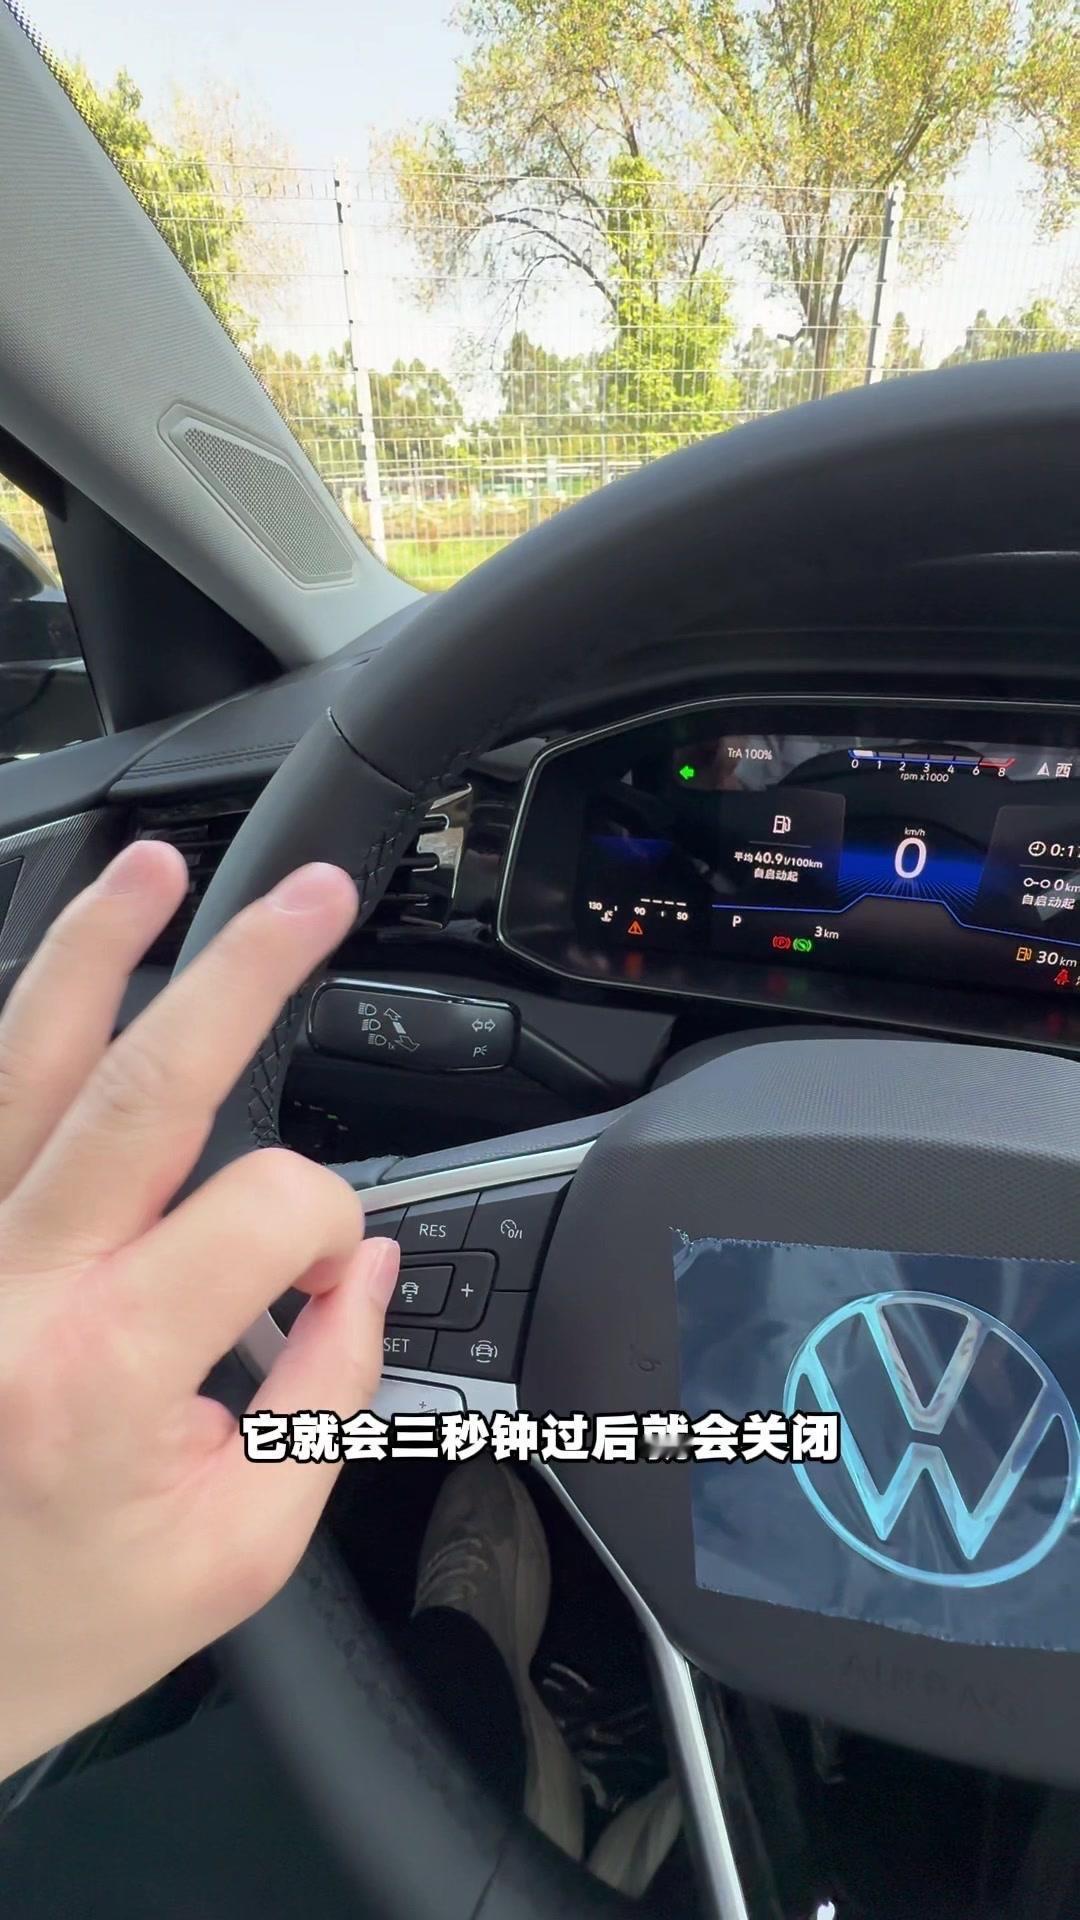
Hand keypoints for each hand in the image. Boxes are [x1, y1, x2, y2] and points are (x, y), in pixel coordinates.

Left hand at [0, 844, 399, 1778]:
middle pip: (143, 1085)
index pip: (269, 1208)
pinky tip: (55, 987)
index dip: (334, 1223)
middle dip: (243, 970)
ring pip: (19, 1063)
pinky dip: (14, 1041)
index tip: (333, 1281)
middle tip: (315, 897)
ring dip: (91, 951)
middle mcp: (9, 1294)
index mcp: (103, 1375)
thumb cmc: (57, 1625)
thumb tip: (364, 1272)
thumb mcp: (240, 1552)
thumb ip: (327, 1397)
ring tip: (149, 870)